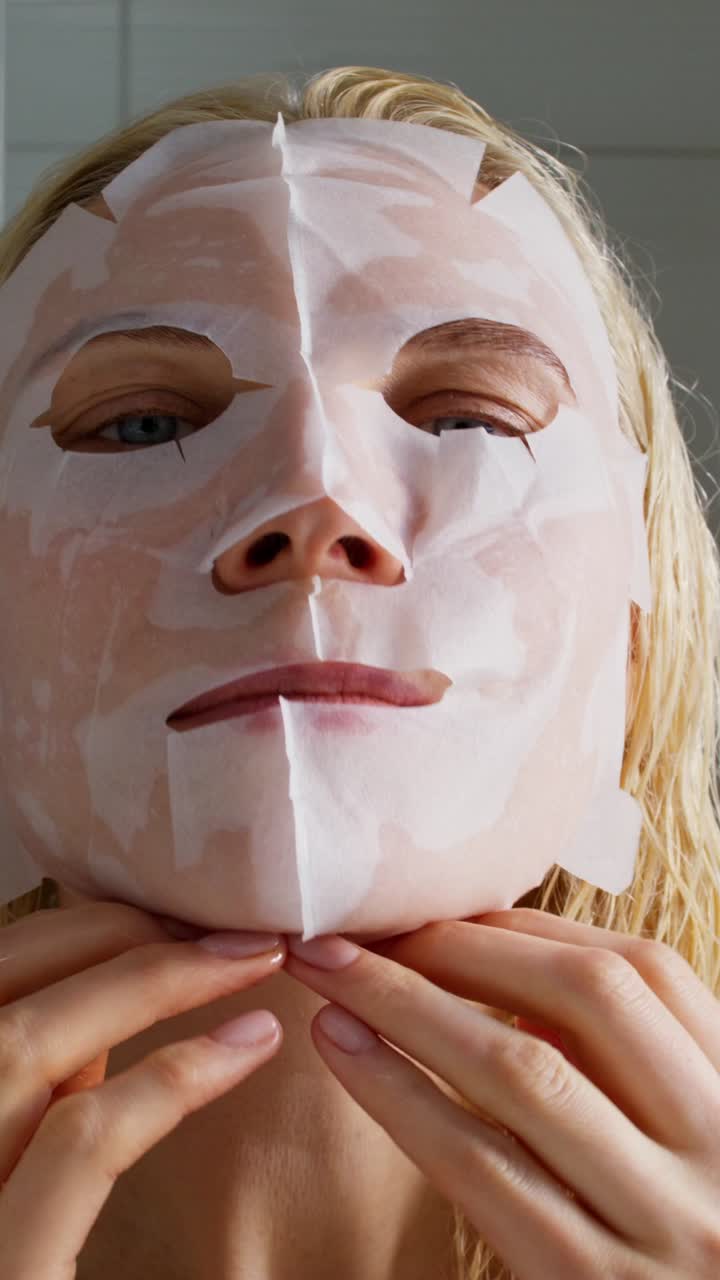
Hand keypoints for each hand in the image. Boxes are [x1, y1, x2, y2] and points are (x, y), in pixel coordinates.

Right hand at [0, 902, 284, 1275]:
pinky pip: (79, 1147)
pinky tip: (249, 1047)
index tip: (168, 911)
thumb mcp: (11, 1171)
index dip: (77, 930)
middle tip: (227, 924)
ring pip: (28, 1048)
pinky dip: (166, 1080)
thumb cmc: (27, 1256)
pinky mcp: (2, 1272)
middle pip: (0, 991)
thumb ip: (36, 1102)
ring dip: (151, 984)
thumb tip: (102, 1028)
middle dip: (115, 937)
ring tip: (255, 961)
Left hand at [284, 909, 719, 1277]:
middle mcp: (718, 1152)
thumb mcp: (690, 1143)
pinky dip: (398, 1093)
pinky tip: (341, 1047)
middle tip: (369, 928)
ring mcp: (661, 1222)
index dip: (537, 931)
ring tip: (328, 970)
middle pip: (586, 997)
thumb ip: (629, 1068)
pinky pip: (479, 1166)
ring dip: (408, 1003)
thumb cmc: (678, 1239)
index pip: (647, 972)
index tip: (446, 913)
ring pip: (519, 1071)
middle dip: (463, 948)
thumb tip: (506, 978)